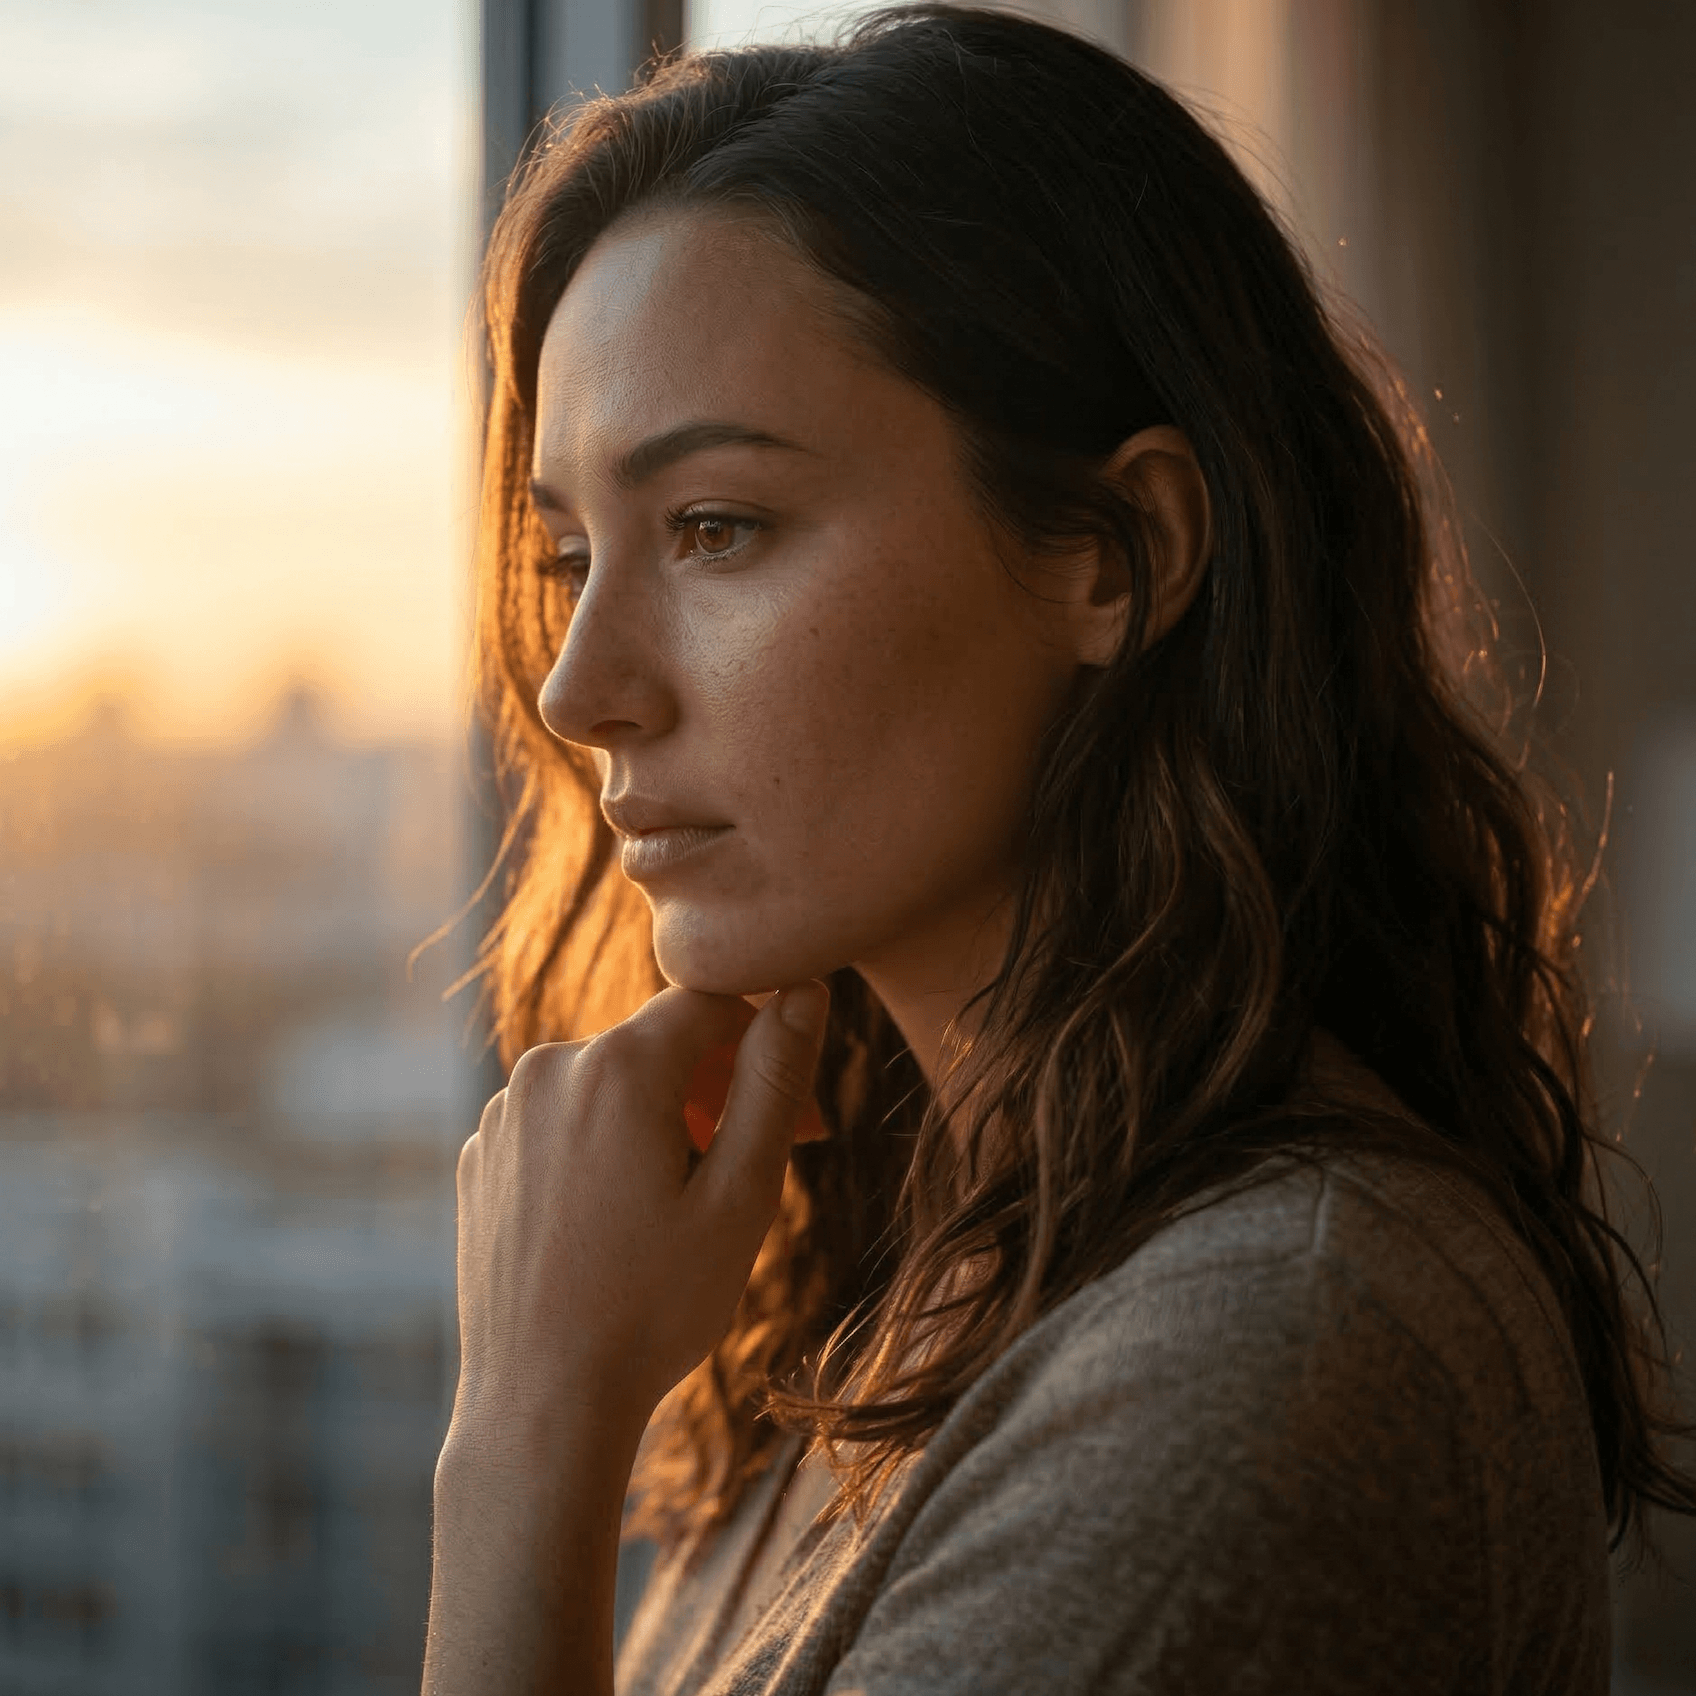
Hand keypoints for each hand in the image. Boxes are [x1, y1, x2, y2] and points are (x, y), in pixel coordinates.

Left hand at [448, 979, 830, 1456]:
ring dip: (660, 1120)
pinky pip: (562, 1123)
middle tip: (764, 1168)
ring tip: (689, 1206)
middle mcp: (548, 1068)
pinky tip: (623, 1223)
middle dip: (718, 1091)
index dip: (765, 1040)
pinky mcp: (482, 1156)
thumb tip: (805, 991)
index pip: (710, 1000)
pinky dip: (604, 1148)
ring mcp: (504, 1113)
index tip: (798, 1112)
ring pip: (610, 1084)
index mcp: (616, 1066)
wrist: (540, 1404)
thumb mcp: (741, 1196)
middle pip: (658, 1044)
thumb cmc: (653, 1307)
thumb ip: (774, 1081)